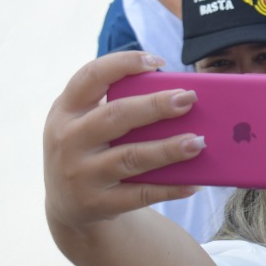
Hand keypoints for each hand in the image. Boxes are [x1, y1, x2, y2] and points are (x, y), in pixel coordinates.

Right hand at [44, 52, 202, 235]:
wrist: (67, 205)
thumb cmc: (91, 149)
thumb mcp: (87, 123)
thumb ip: (119, 106)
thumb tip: (179, 97)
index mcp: (66, 110)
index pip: (90, 76)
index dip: (123, 64)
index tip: (157, 61)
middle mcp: (67, 140)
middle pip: (115, 115)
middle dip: (155, 106)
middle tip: (189, 99)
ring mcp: (79, 174)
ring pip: (130, 157)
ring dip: (168, 149)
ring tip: (199, 142)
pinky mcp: (95, 204)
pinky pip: (139, 194)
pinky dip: (169, 188)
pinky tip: (195, 182)